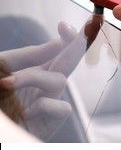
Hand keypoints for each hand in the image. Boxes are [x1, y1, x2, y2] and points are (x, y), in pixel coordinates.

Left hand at [0, 15, 101, 140]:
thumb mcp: (2, 67)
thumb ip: (29, 55)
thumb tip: (59, 42)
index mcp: (33, 69)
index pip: (57, 50)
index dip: (67, 38)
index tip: (63, 26)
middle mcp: (42, 85)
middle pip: (68, 61)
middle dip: (77, 45)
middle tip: (82, 29)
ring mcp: (46, 103)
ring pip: (60, 80)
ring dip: (33, 78)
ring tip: (6, 85)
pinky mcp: (50, 122)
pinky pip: (62, 107)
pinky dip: (44, 106)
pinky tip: (25, 113)